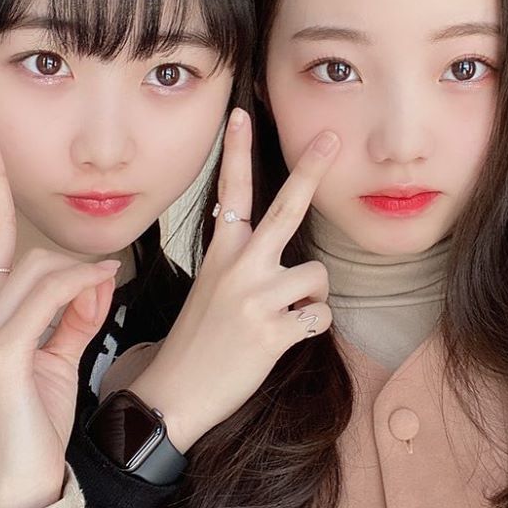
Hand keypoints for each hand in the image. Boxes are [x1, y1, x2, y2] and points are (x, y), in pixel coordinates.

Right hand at [0, 117, 118, 507]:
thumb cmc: (38, 419)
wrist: (25, 480)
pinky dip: (79, 285)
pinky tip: (100, 284)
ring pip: (33, 265)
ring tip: (104, 288)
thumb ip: (73, 312)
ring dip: (79, 270)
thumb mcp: (60, 355)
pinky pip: (45, 295)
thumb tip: (95, 272)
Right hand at [129, 108, 338, 451]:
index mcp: (220, 254)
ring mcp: (256, 298)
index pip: (229, 193)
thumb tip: (269, 246)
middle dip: (311, 170)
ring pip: (318, 276)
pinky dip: (311, 327)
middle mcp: (239, 268)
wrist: (175, 393)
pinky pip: (320, 317)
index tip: (242, 115)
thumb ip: (239, 261)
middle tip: (332, 138)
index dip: (236, 152)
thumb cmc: (196, 341)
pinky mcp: (273, 331)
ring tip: (285, 315)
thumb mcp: (209, 288)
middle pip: (287, 209)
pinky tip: (285, 337)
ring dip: (312, 297)